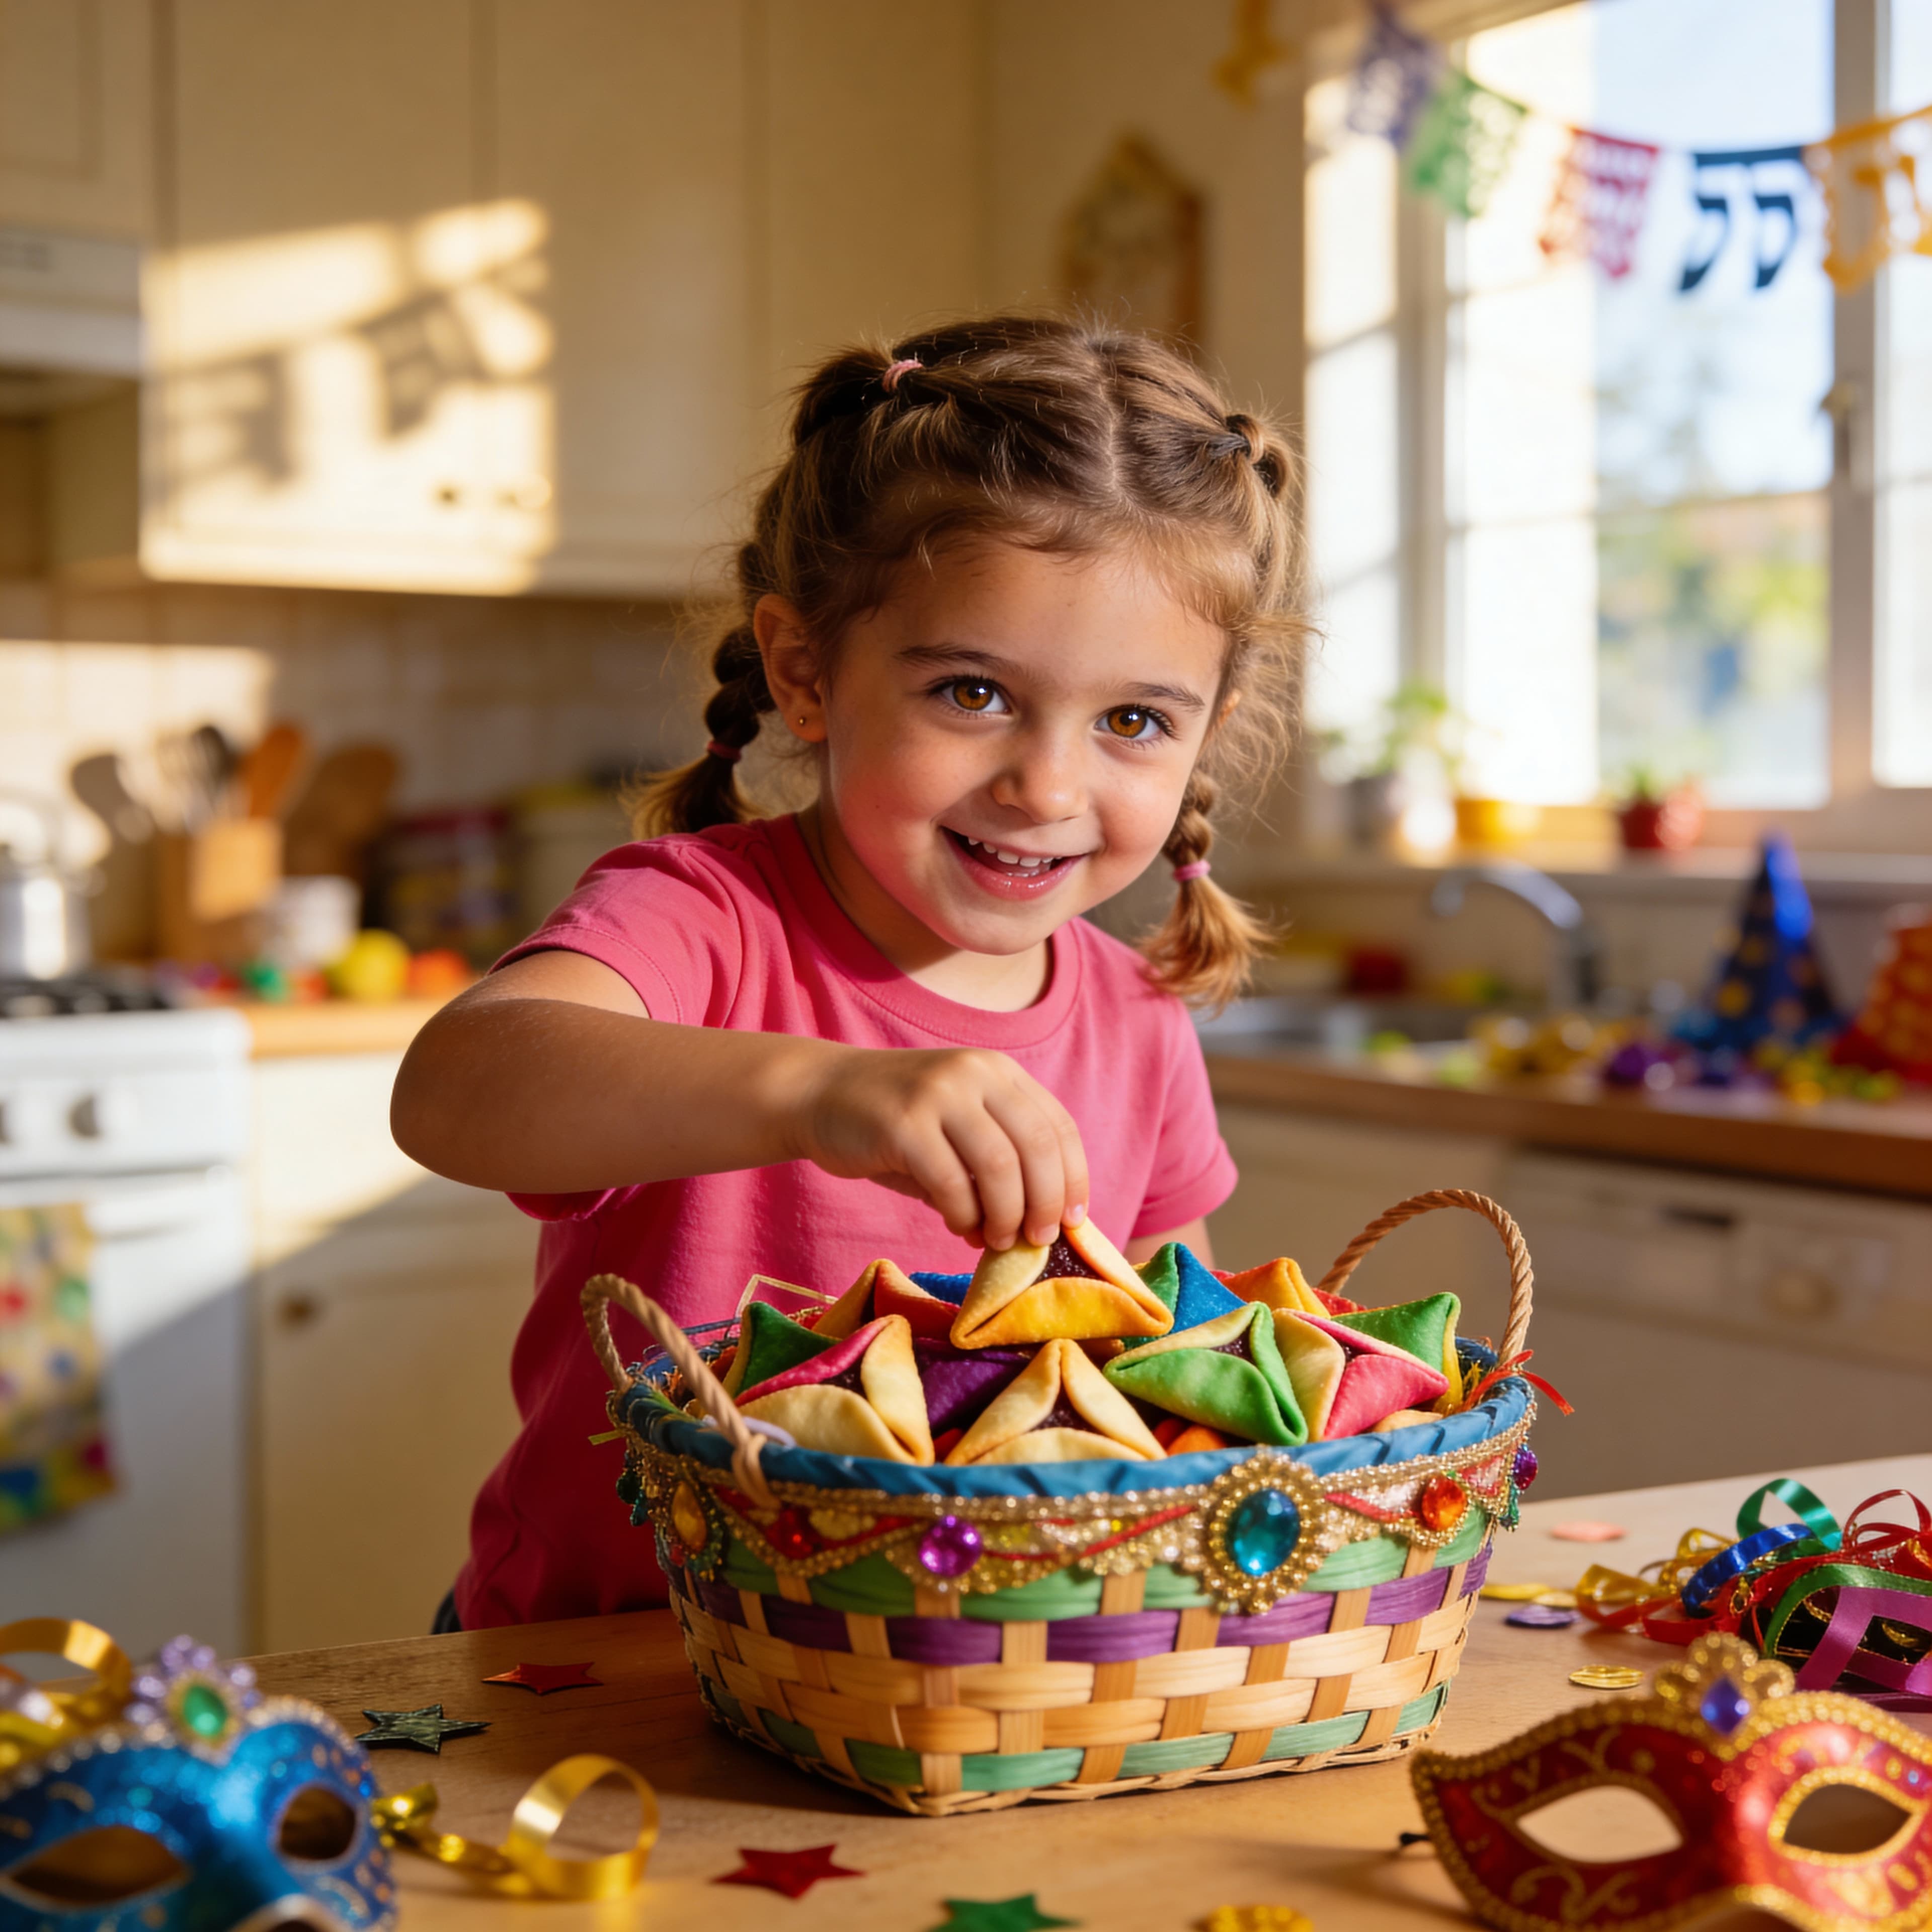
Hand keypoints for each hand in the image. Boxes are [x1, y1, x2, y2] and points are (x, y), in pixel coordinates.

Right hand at [788, 1045, 1088, 1250]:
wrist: (820, 1094)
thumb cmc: (896, 1125)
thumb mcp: (958, 1129)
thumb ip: (1000, 1163)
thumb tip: (1044, 1225)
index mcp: (998, 1072)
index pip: (1058, 1126)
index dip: (1074, 1179)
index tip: (1073, 1221)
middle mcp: (975, 1073)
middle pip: (1037, 1147)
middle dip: (1046, 1204)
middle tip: (1038, 1240)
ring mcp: (939, 1094)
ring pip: (1000, 1168)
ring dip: (1007, 1216)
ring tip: (998, 1241)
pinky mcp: (903, 1123)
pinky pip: (951, 1183)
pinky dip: (964, 1216)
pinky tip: (959, 1227)